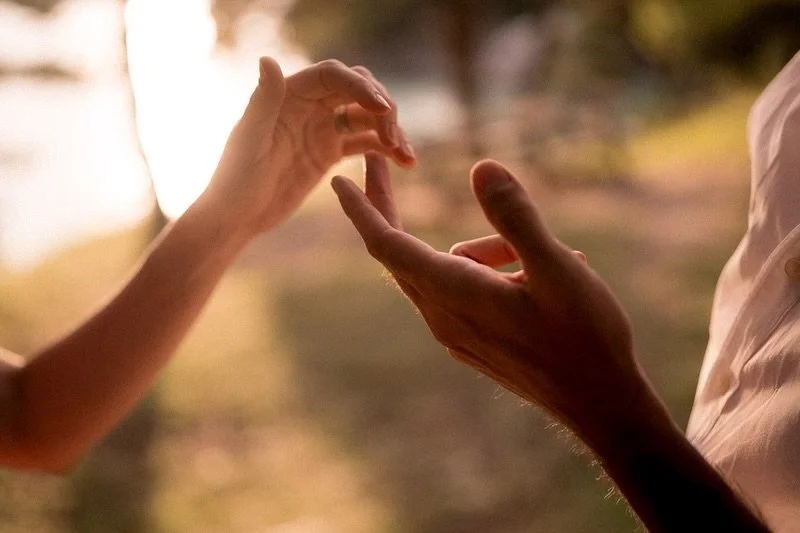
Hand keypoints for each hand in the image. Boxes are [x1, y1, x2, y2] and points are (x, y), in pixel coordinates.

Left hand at [203, 57, 415, 237]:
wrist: (236, 218)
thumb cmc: (234, 181)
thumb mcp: (249, 141)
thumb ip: (263, 101)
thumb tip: (268, 60)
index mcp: (288, 95)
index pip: (333, 76)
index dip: (361, 87)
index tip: (381, 109)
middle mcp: (308, 105)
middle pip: (358, 91)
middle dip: (382, 109)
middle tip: (394, 138)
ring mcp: (321, 128)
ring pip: (367, 118)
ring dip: (391, 131)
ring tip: (406, 157)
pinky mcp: (329, 153)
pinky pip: (365, 143)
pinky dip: (386, 150)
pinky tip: (404, 163)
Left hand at [332, 154, 650, 439]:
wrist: (597, 402)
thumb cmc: (583, 335)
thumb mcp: (557, 267)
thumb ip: (516, 217)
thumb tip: (480, 167)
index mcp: (454, 294)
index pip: (387, 245)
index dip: (362, 209)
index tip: (337, 179)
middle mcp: (442, 316)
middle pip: (399, 253)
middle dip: (391, 209)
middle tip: (388, 164)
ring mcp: (455, 332)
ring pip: (445, 268)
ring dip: (483, 247)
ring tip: (545, 260)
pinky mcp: (471, 340)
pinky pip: (460, 289)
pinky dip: (489, 270)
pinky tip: (539, 278)